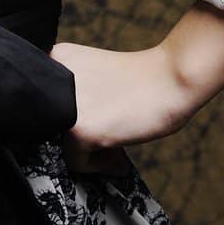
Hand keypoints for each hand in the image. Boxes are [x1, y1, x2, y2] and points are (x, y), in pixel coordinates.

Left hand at [47, 41, 192, 176]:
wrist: (173, 77)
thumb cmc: (144, 79)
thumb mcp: (97, 76)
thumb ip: (77, 95)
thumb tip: (70, 136)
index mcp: (58, 59)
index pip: (50, 103)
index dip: (76, 117)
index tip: (100, 121)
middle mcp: (52, 78)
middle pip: (53, 124)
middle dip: (82, 135)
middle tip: (111, 136)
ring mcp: (62, 105)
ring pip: (62, 144)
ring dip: (90, 151)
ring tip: (116, 146)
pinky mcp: (78, 130)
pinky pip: (77, 162)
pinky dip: (97, 165)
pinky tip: (120, 154)